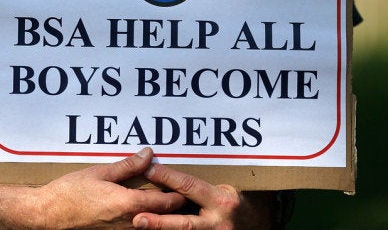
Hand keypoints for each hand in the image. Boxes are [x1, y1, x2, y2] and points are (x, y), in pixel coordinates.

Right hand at [34, 148, 185, 227]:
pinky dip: (145, 220)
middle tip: (181, 193)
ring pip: (152, 226)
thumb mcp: (100, 173)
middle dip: (174, 206)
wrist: (48, 214)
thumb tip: (149, 154)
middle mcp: (129, 222)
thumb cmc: (70, 192)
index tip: (185, 186)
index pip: (167, 203)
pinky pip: (136, 228)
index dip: (179, 194)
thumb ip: (128, 166)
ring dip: (160, 215)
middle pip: (164, 218)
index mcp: (128, 204)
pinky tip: (141, 211)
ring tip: (164, 201)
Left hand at [133, 164, 276, 228]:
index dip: (168, 178)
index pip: (190, 187)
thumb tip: (161, 168)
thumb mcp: (222, 187)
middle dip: (159, 222)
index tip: (148, 170)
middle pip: (184, 224)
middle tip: (137, 219)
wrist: (254, 224)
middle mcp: (217, 223)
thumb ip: (196, 184)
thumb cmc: (233, 201)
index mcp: (222, 202)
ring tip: (138, 227)